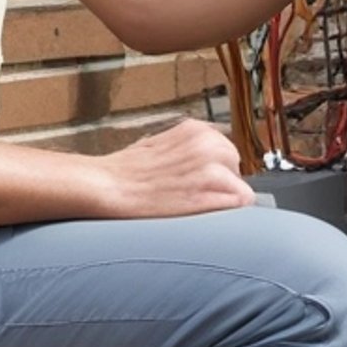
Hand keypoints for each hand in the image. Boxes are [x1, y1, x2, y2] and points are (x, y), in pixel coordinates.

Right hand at [97, 118, 255, 218]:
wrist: (106, 186)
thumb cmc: (124, 173)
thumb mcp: (159, 146)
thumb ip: (186, 152)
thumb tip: (203, 167)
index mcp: (195, 130)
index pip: (226, 154)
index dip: (216, 173)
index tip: (203, 186)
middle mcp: (208, 142)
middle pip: (237, 170)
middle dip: (222, 186)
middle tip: (194, 199)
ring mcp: (211, 165)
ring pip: (240, 188)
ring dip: (224, 202)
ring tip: (195, 209)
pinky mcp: (211, 188)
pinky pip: (240, 202)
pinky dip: (227, 213)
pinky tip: (203, 216)